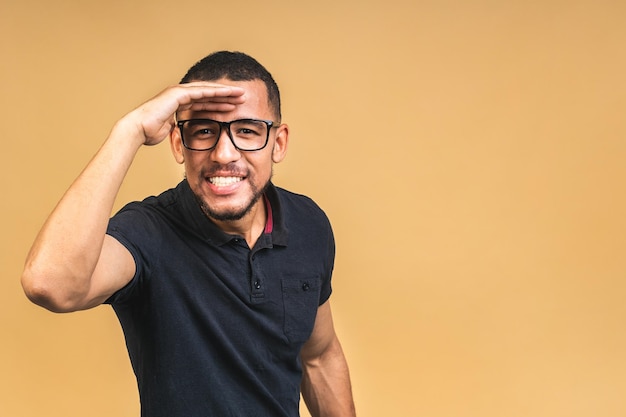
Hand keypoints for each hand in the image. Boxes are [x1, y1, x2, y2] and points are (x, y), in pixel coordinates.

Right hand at [124, 82, 244, 145]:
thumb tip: (181, 135)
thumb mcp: (170, 131)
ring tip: (241, 94)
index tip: (234, 107)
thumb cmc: (149, 132)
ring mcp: (179, 92)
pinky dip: (215, 92)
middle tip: (243, 97)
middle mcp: (180, 94)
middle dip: (226, 95)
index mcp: (179, 103)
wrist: (137, 130)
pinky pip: (201, 92)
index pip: (204, 101)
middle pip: (209, 93)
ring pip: (208, 90)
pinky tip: (228, 94)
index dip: (220, 103)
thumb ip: (177, 129)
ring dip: (225, 92)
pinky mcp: (178, 93)